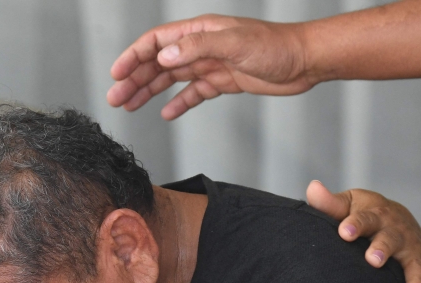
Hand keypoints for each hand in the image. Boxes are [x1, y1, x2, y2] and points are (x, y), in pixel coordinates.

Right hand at [108, 15, 315, 118]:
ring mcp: (210, 64)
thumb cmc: (275, 47)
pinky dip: (178, 104)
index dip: (134, 56)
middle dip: (134, 79)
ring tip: (129, 107)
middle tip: (115, 98)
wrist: (305, 61)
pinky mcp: (222, 81)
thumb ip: (197, 47)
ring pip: (171, 79)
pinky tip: (166, 114)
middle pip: (158, 62)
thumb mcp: (235, 44)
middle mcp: (201, 46)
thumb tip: (164, 55)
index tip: (116, 74)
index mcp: (200, 31)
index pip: (157, 42)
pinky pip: (193, 93)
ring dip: (148, 92)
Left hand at [306, 181, 420, 282]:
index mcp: (375, 214)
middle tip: (373, 261)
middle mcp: (396, 231)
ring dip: (415, 280)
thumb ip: (329, 202)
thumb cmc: (362, 213)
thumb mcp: (347, 205)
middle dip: (383, 249)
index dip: (354, 224)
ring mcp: (412, 249)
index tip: (343, 232)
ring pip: (415, 264)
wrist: (395, 217)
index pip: (363, 218)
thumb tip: (312, 187)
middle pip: (390, 239)